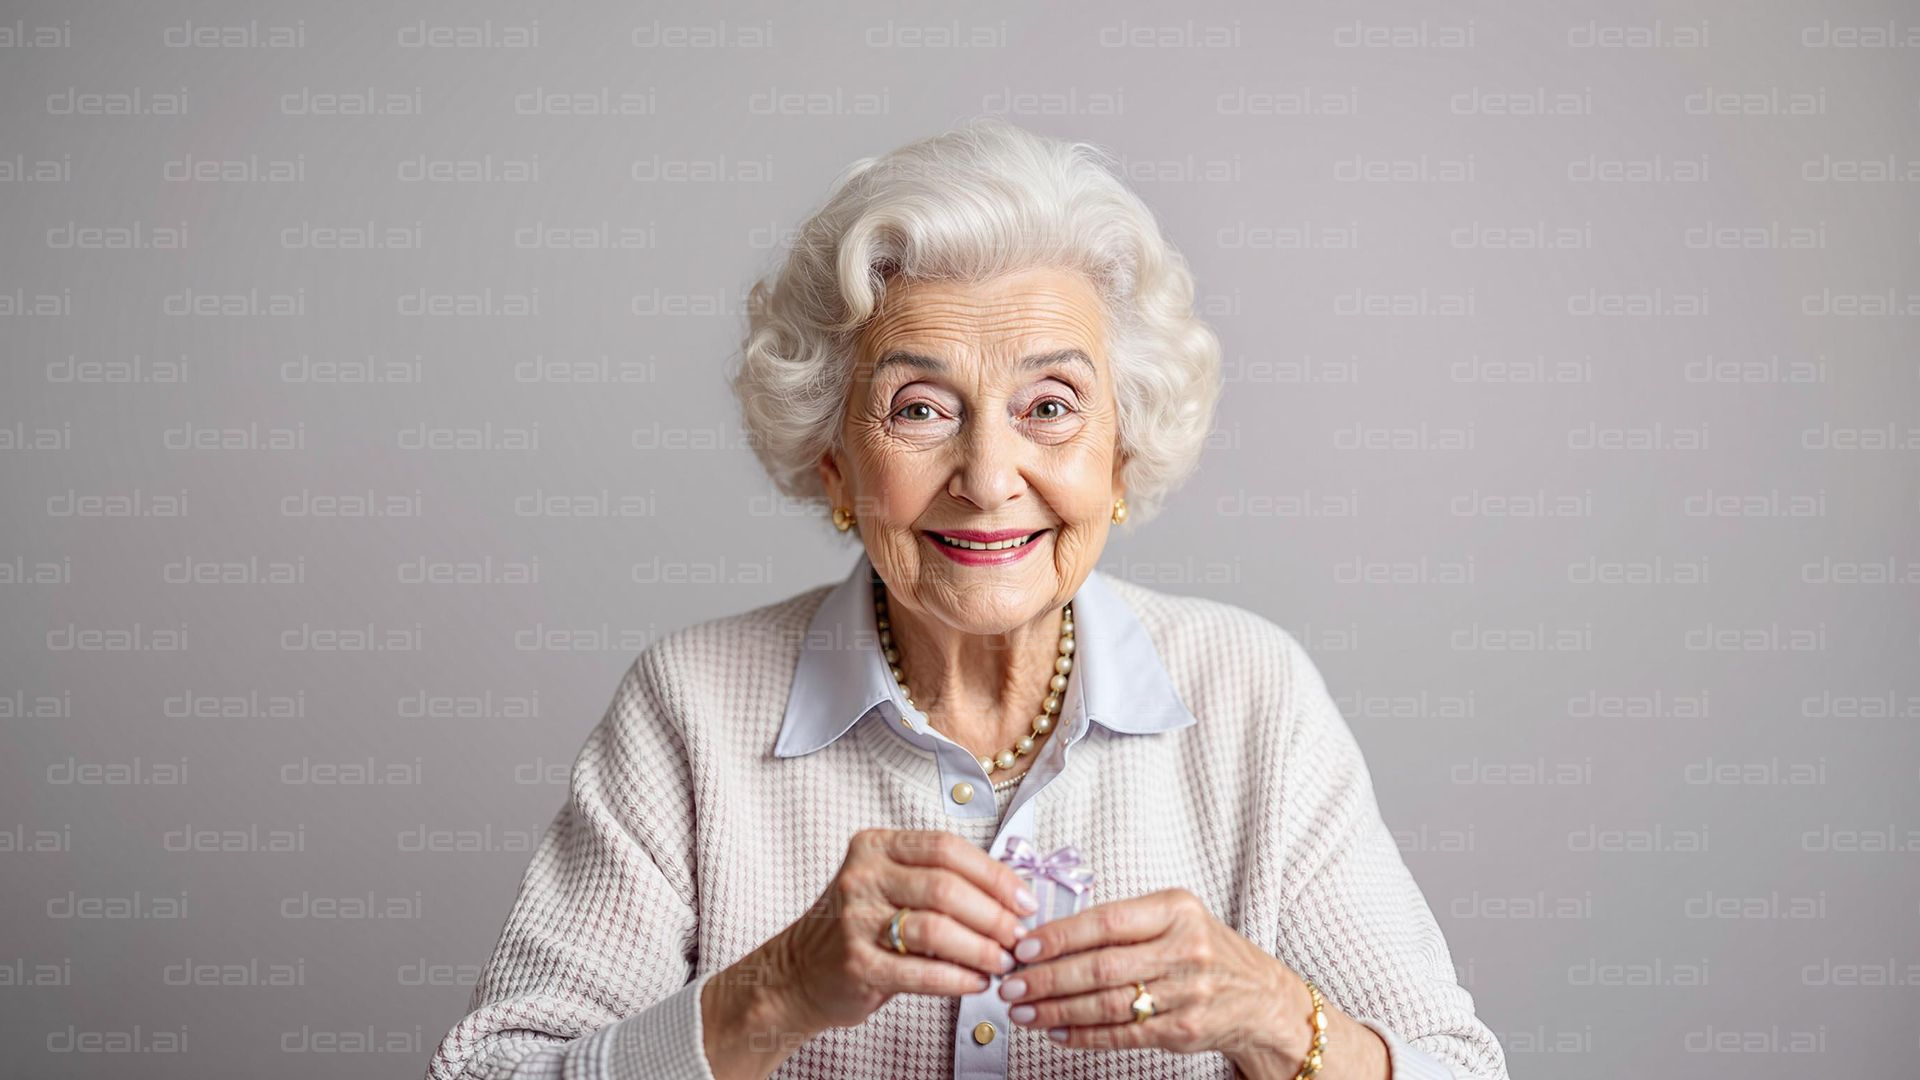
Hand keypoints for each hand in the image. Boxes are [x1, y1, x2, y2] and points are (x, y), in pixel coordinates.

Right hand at [749, 829, 1038, 1035]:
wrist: (799, 973)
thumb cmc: (860, 929)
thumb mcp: (891, 887)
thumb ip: (940, 882)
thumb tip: (1013, 896)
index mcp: (876, 846)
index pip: (947, 848)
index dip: (994, 875)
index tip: (1025, 900)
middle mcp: (862, 875)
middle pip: (946, 887)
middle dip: (994, 915)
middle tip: (1019, 938)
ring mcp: (854, 919)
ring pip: (936, 928)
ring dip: (981, 949)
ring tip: (1003, 964)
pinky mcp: (855, 963)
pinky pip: (920, 971)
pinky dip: (958, 979)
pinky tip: (977, 984)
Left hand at [993, 887, 1311, 1066]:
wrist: (1261, 997)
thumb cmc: (1203, 950)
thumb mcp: (1173, 919)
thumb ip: (1122, 923)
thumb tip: (1047, 936)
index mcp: (1176, 909)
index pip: (1107, 920)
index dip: (1059, 936)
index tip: (1022, 948)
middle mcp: (1185, 948)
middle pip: (1102, 966)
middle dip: (1048, 978)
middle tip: (1011, 984)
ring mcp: (1188, 992)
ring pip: (1108, 1004)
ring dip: (1057, 1010)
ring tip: (1024, 1010)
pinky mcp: (1185, 1030)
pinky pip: (1123, 1034)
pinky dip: (1085, 1035)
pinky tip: (1057, 1031)